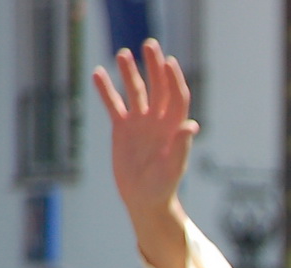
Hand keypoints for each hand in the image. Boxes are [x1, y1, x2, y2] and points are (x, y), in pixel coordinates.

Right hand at [92, 40, 194, 267]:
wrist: (144, 200)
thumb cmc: (163, 187)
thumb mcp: (173, 168)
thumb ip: (182, 146)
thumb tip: (192, 125)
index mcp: (173, 128)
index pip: (177, 97)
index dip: (174, 79)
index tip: (168, 61)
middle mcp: (158, 121)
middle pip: (158, 88)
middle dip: (154, 67)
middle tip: (149, 45)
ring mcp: (140, 123)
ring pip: (135, 92)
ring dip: (130, 73)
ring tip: (123, 54)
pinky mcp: (122, 129)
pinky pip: (114, 105)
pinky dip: (107, 91)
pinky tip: (98, 74)